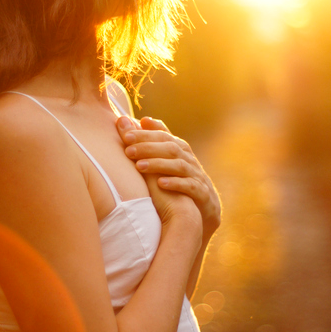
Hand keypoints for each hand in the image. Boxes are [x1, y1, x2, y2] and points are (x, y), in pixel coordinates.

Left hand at [117, 116, 220, 239]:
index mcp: (180, 151)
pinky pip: (191, 187)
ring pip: (179, 166)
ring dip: (158, 165)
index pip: (163, 136)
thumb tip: (143, 119)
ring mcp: (197, 177)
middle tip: (128, 150)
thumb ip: (158, 141)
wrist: (204, 212)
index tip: (126, 135)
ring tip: (139, 166)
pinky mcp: (203, 194)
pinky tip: (161, 184)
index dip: (145, 135)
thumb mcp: (169, 161)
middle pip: (170, 148)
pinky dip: (176, 184)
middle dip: (148, 148)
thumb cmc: (180, 183)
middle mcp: (189, 161)